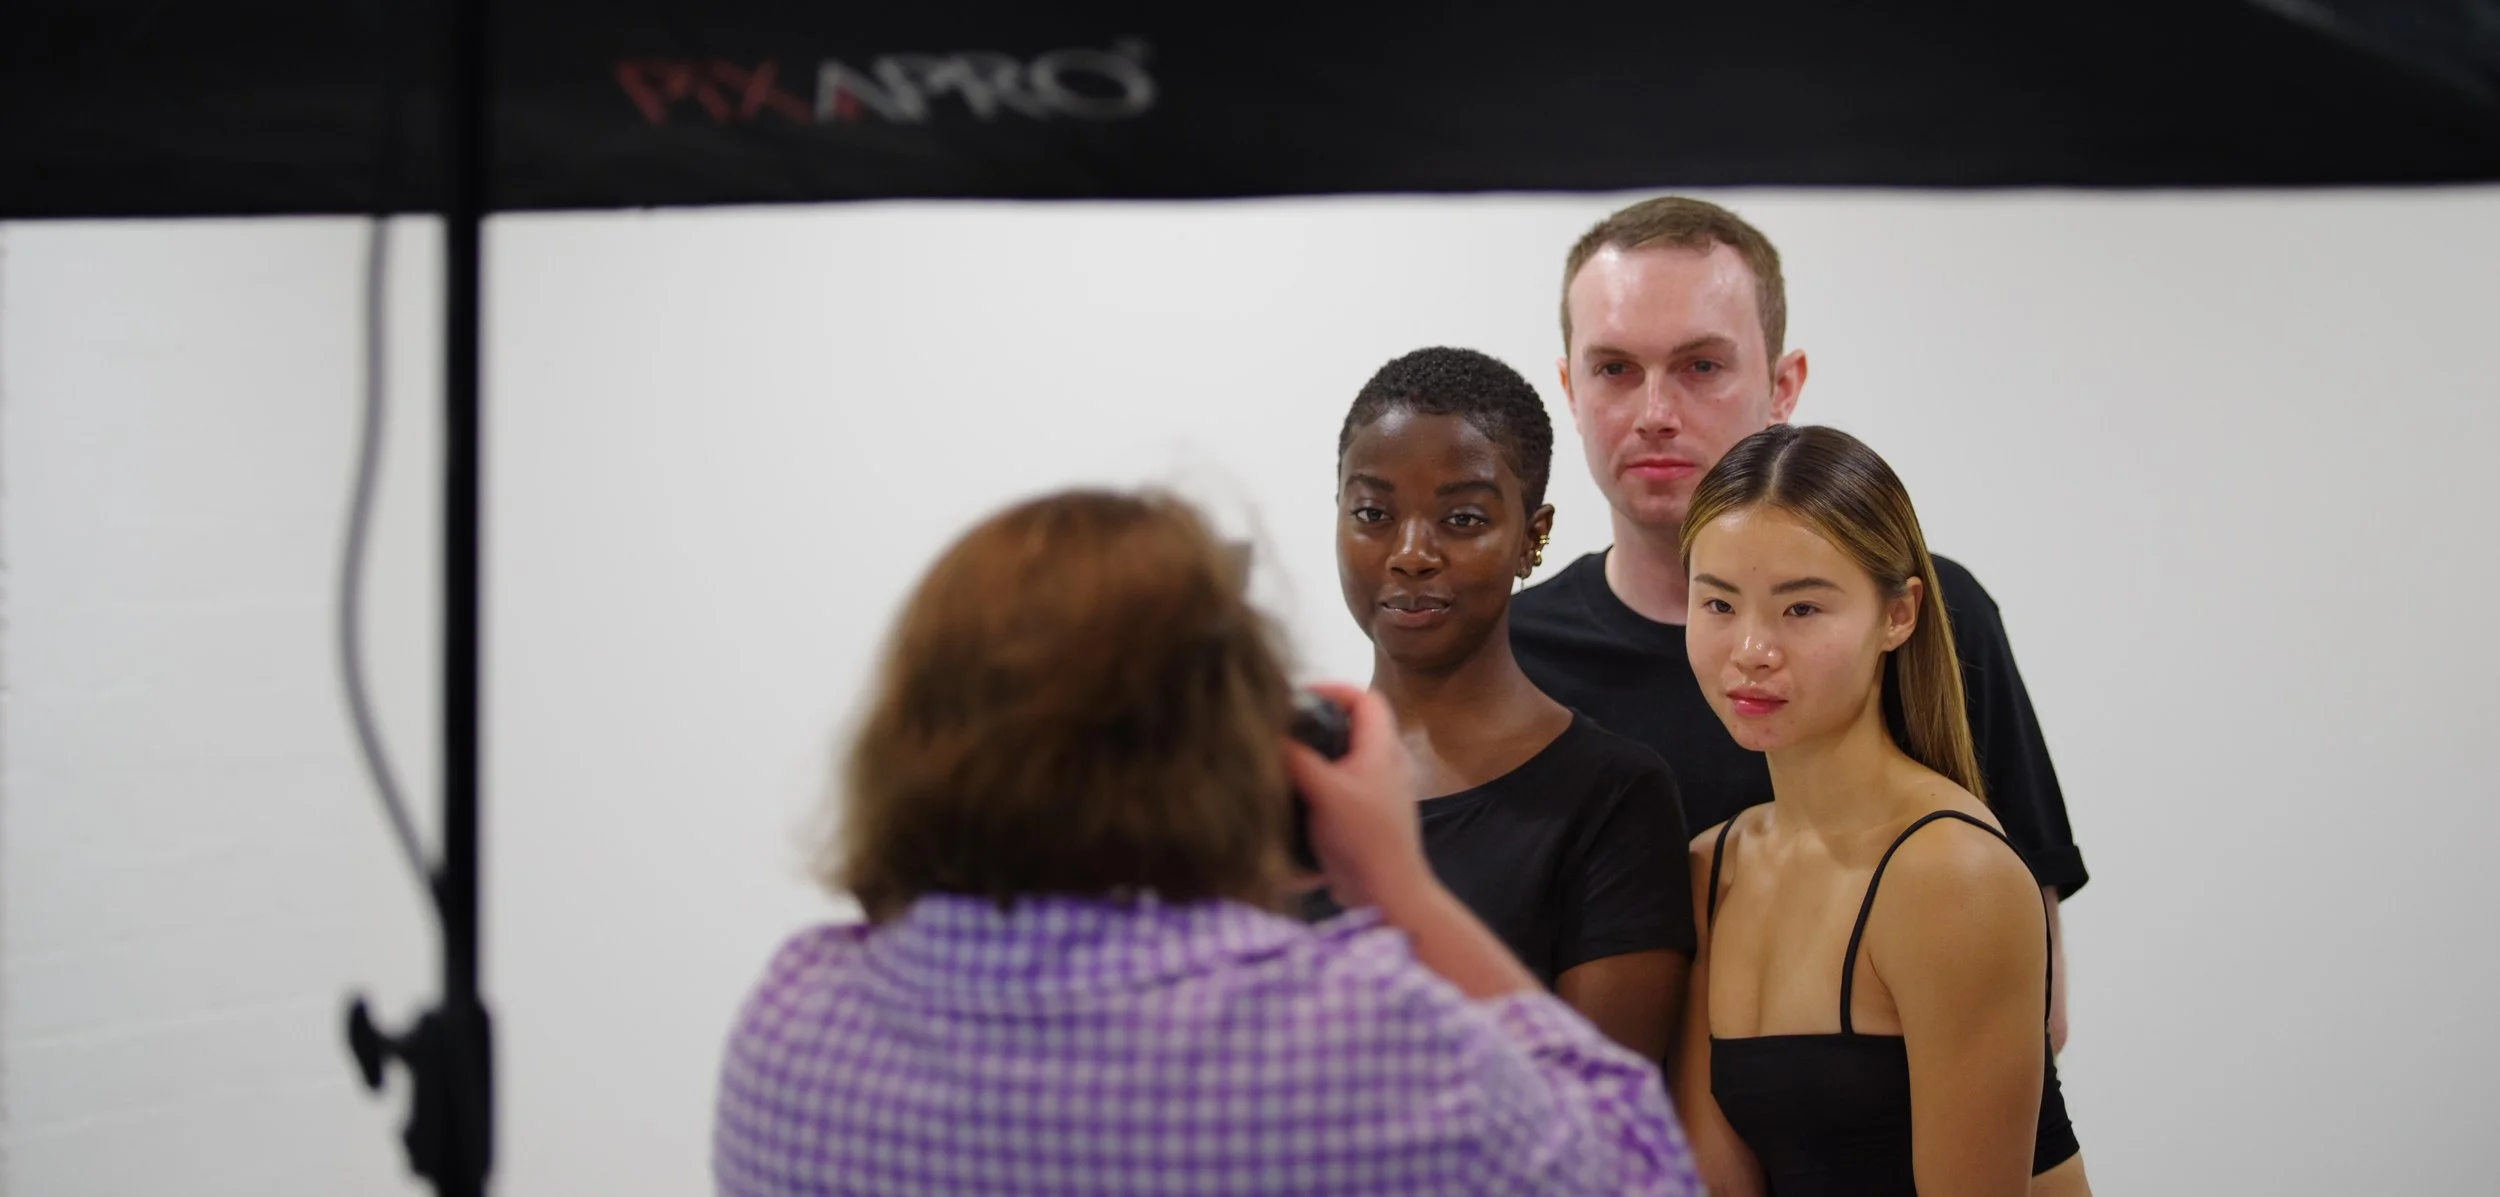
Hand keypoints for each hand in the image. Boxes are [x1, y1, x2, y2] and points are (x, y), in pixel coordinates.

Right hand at [1282, 683, 1426, 908]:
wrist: (1388, 890)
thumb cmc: (1365, 838)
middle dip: (1319, 720)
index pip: (1366, 698)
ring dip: (1317, 751)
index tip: (1300, 697)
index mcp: (1383, 748)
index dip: (1335, 689)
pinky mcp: (1366, 812)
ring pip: (1346, 754)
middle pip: (1353, 723)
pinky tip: (1295, 789)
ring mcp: (1378, 789)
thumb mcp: (1326, 792)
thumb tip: (1265, 735)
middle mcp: (1385, 763)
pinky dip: (1320, 777)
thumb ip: (1297, 759)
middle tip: (1285, 725)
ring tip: (1284, 754)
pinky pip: (1342, 781)